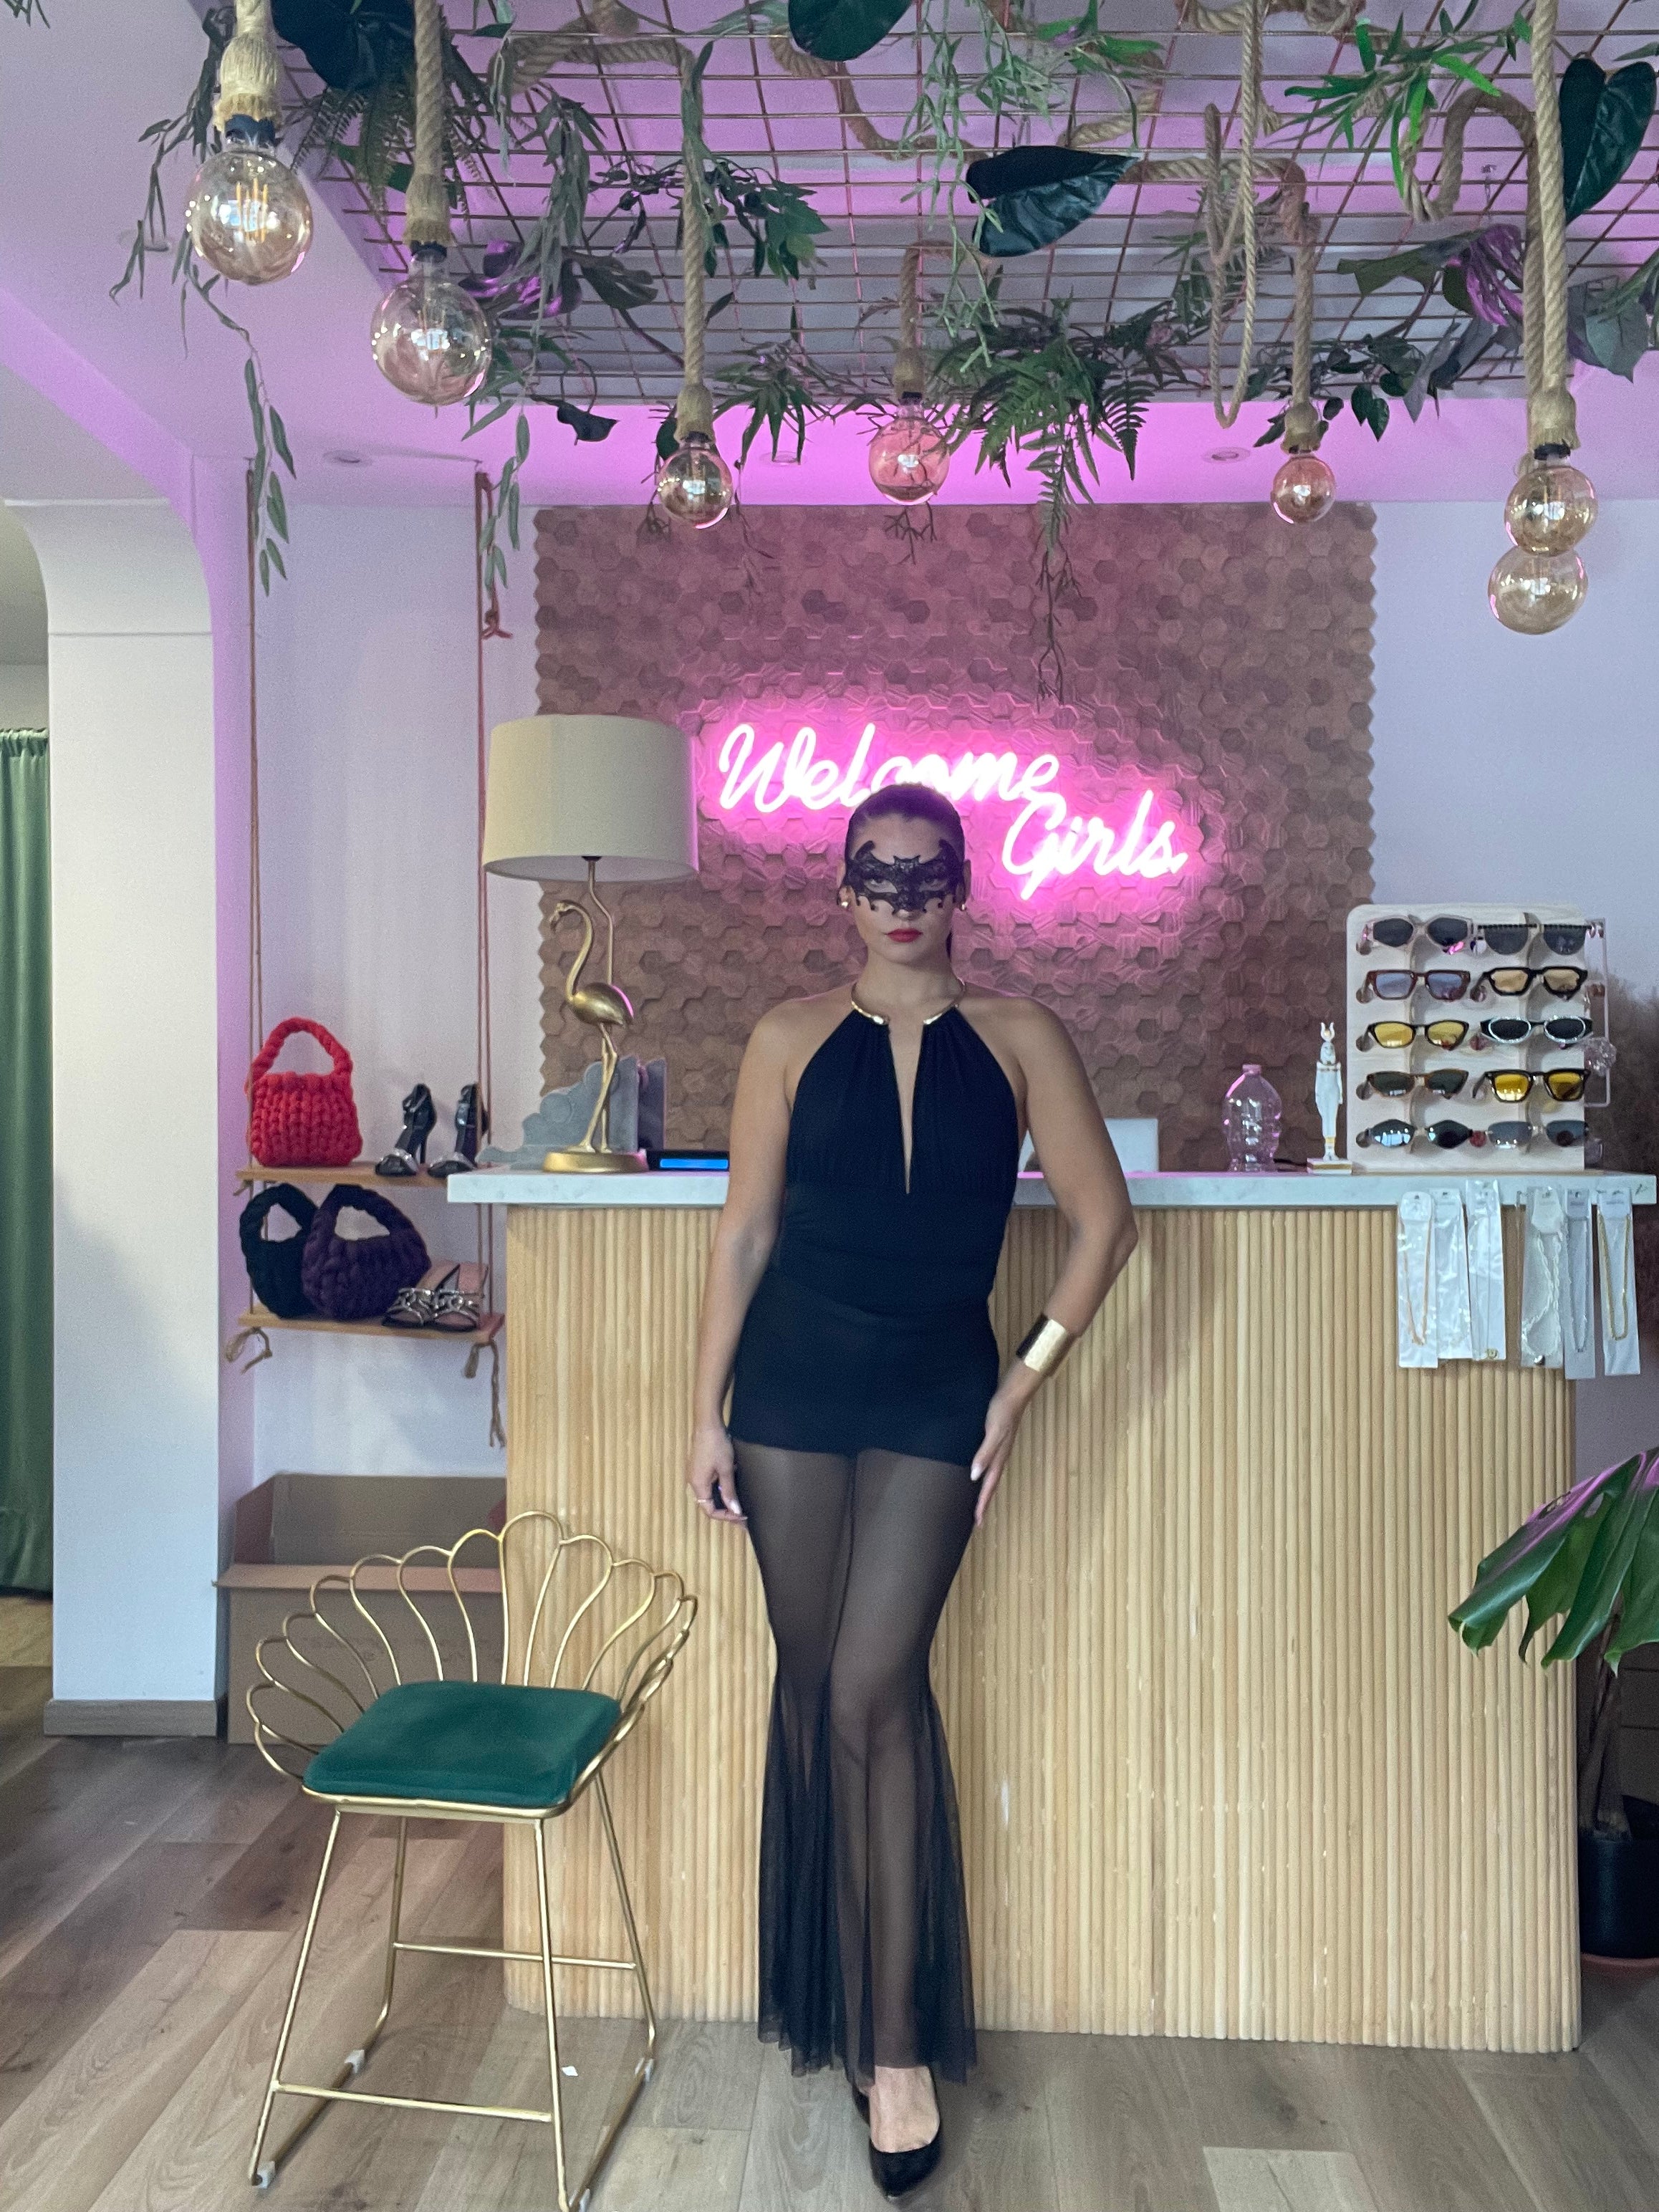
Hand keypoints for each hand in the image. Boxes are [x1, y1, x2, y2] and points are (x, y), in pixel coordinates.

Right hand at [686, 1421, 745, 1522]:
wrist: (707, 1423)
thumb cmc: (716, 1445)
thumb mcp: (726, 1470)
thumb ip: (729, 1492)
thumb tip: (735, 1511)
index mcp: (698, 1485)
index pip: (709, 1511)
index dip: (726, 1516)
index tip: (741, 1516)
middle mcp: (694, 1482)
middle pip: (709, 1504)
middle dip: (726, 1510)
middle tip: (743, 1514)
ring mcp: (696, 1474)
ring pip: (710, 1494)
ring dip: (724, 1500)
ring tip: (740, 1503)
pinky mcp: (700, 1467)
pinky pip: (710, 1484)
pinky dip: (721, 1489)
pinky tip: (733, 1487)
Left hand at [969, 1371, 1038, 1526]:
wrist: (1015, 1392)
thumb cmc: (1003, 1410)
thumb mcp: (994, 1432)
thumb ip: (985, 1453)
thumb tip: (974, 1476)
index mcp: (999, 1457)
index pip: (989, 1485)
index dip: (983, 1503)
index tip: (977, 1521)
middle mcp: (1000, 1455)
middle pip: (991, 1484)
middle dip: (985, 1502)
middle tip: (977, 1518)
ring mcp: (1000, 1448)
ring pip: (992, 1475)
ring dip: (985, 1489)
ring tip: (979, 1501)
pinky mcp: (997, 1439)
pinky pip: (991, 1463)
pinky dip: (985, 1472)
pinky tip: (979, 1471)